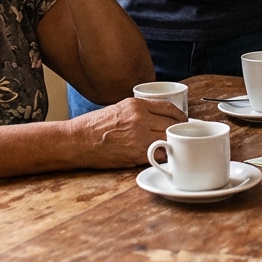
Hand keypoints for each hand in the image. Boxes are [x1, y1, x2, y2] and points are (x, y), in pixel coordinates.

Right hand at [68, 97, 182, 168]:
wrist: (78, 140)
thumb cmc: (95, 125)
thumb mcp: (119, 108)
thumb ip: (140, 111)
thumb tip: (160, 117)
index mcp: (136, 105)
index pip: (169, 108)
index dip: (180, 116)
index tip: (183, 120)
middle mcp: (140, 119)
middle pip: (172, 125)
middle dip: (179, 131)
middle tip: (182, 135)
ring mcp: (139, 138)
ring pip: (168, 141)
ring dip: (173, 144)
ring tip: (175, 146)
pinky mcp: (136, 154)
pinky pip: (158, 155)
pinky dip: (163, 156)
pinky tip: (163, 156)